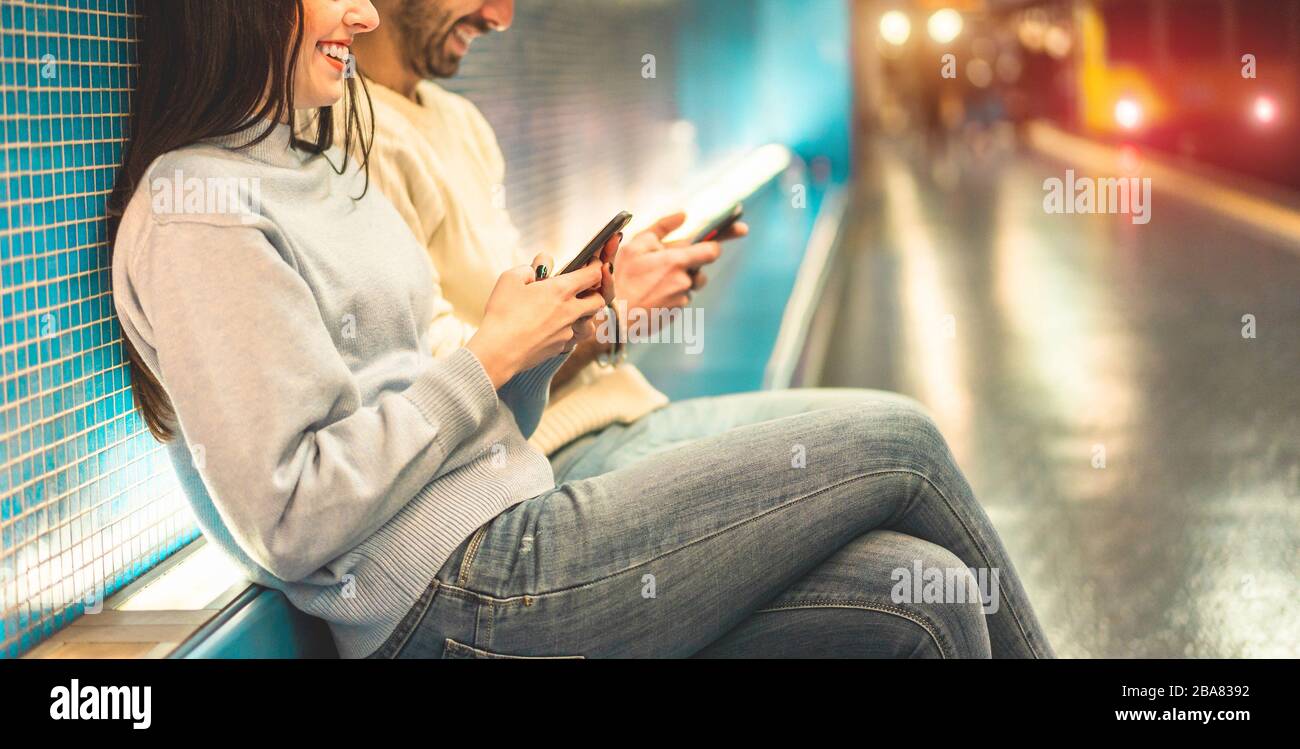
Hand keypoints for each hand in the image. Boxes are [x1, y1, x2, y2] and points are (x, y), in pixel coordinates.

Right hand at [467, 250, 609, 388]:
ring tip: (569, 311)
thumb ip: (529, 268)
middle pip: (599, 300)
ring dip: (585, 315)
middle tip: (583, 289)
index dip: (597, 267)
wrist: (499, 351)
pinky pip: (572, 337)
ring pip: (589, 323)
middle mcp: (570, 311)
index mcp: (561, 290)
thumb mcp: (510, 279)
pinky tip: (552, 328)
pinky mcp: (560, 347)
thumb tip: (537, 268)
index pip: (593, 275)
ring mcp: (568, 332)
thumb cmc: (502, 313)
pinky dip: (567, 331)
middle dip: (595, 293)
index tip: (593, 264)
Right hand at [614, 212, 746, 309]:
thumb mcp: (636, 244)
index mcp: (676, 261)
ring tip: (652, 282)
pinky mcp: (676, 313)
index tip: (740, 230)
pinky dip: (669, 295)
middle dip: (690, 265)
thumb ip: (662, 227)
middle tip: (666, 264)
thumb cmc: (621, 276)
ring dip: (678, 281)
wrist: (612, 316)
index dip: (721, 240)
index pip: (712, 249)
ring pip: (689, 285)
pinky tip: (650, 295)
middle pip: (700, 270)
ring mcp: (681, 299)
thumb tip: (684, 215)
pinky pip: (679, 299)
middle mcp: (683, 281)